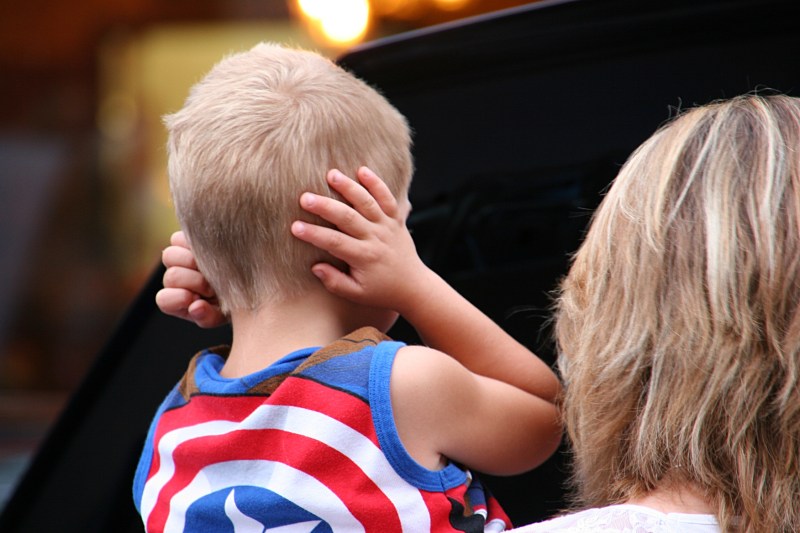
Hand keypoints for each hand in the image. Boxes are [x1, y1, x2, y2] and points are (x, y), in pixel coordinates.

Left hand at [155, 231, 227, 327]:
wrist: (246, 283)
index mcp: (177, 300)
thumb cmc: (232, 302)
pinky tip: (211, 252)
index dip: (181, 297)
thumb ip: (208, 317)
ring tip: (212, 267)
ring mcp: (179, 259)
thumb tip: (195, 307)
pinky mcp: (185, 241)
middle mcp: (175, 280)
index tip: (200, 299)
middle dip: (195, 281)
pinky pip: (177, 239)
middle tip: (213, 285)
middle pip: (171, 276)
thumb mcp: (223, 315)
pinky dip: (192, 244)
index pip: (164, 299)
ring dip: (191, 261)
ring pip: (169, 255)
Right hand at [291, 167, 432, 314]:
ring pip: (367, 203)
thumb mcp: (356, 294)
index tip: (294, 227)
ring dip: (349, 187)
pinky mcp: (396, 219)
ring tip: (331, 175)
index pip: (335, 243)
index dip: (314, 234)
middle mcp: (376, 239)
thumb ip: (335, 282)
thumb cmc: (381, 291)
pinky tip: (362, 170)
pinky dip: (377, 183)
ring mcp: (387, 226)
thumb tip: (315, 267)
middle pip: (348, 218)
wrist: (413, 286)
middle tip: (304, 197)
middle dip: (325, 207)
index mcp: (364, 257)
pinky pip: (387, 198)